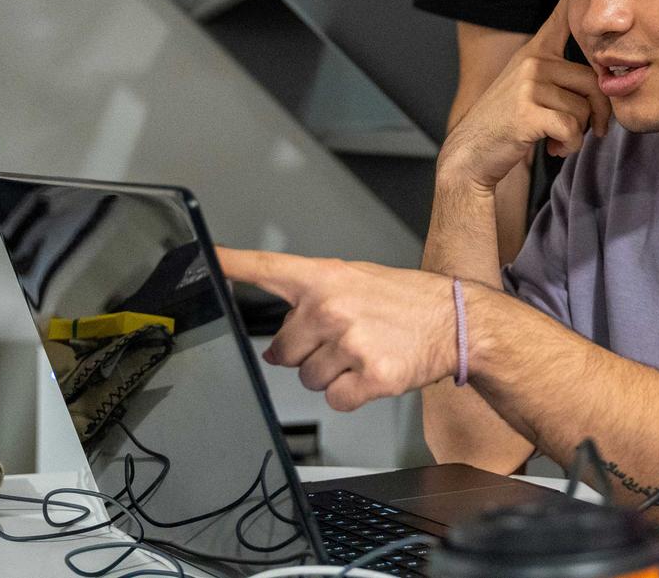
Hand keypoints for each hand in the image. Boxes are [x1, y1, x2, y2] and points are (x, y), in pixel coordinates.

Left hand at [219, 247, 460, 411]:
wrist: (460, 321)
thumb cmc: (410, 302)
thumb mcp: (360, 281)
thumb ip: (315, 300)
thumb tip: (280, 340)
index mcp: (327, 278)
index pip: (265, 269)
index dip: (226, 265)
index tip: (199, 257)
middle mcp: (333, 308)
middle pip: (282, 351)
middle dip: (307, 353)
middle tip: (344, 340)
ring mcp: (351, 342)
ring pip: (308, 379)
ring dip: (333, 374)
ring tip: (365, 352)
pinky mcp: (370, 376)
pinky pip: (336, 400)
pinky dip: (353, 394)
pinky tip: (374, 372)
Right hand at [439, 0, 610, 190]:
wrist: (471, 154)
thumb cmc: (507, 124)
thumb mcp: (526, 88)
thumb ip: (557, 76)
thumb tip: (604, 82)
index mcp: (534, 53)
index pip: (559, 19)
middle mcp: (532, 62)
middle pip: (593, 81)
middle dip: (597, 113)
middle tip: (587, 131)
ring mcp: (528, 85)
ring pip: (584, 109)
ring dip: (579, 133)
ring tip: (558, 140)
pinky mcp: (527, 111)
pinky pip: (572, 128)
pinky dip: (570, 146)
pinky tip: (554, 148)